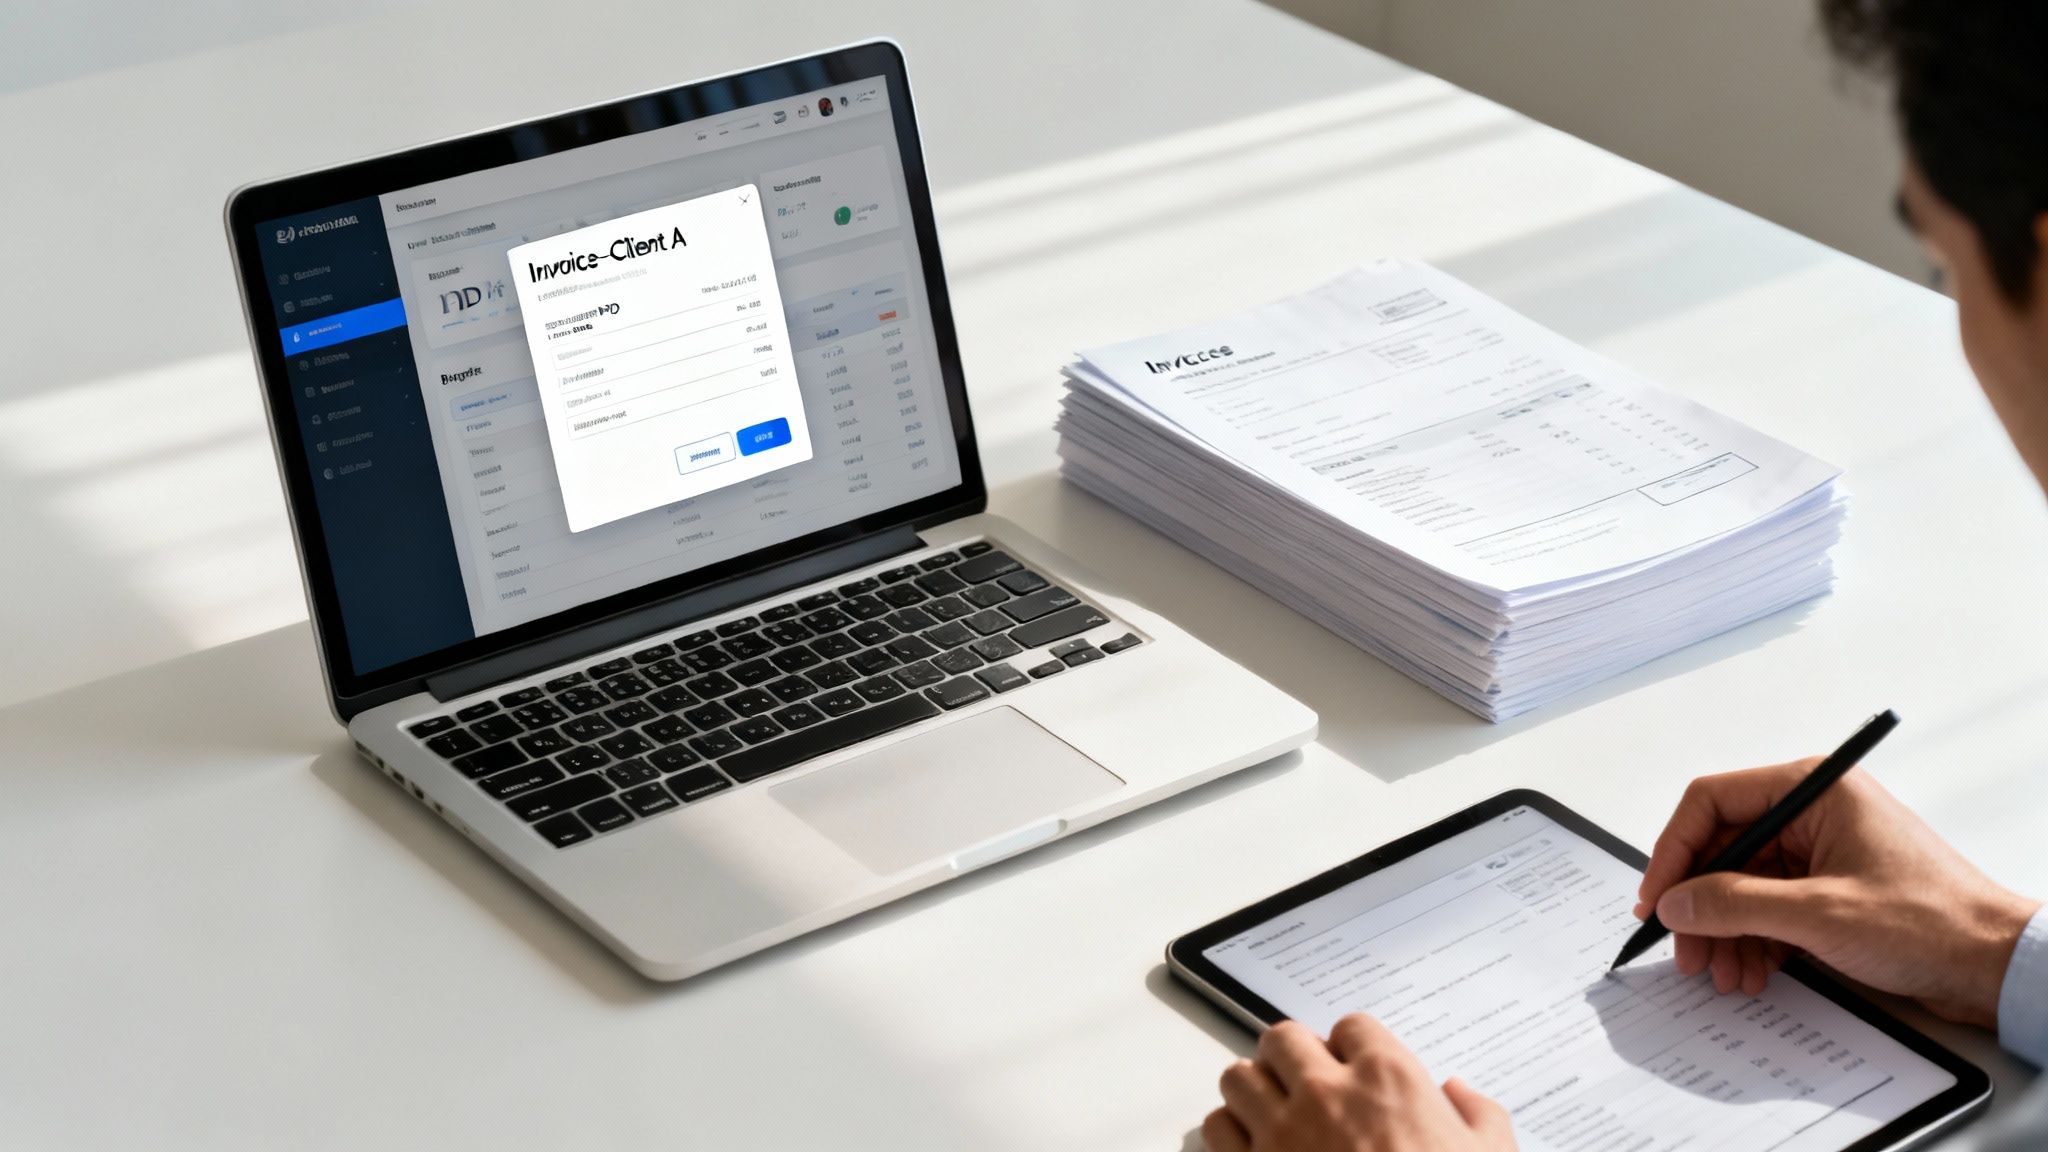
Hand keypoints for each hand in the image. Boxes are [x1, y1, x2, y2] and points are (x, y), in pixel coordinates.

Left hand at [1203, 1016, 1514, 1151]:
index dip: (1352, 1047)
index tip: (1354, 1067)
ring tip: (1273, 1110)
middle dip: (1292, 1057)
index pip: (1351, 1026)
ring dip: (1254, 1090)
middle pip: (1282, 1038)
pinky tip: (1252, 1145)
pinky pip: (1217, 1127)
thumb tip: (1459, 1093)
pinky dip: (1229, 1132)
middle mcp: (1328, 1093)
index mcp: (1388, 1078)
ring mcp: (1283, 1131)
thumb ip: (1479, 1114)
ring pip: (1239, 1076)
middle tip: (1305, 1082)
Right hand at [1637, 761, 2040, 1025]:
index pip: (1712, 802)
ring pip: (1742, 884)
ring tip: (1723, 973)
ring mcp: (1822, 851)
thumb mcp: (1816, 914)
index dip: (1674, 852)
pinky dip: (1753, 939)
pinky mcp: (1831, 888)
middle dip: (1700, 905)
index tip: (1658, 899)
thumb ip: (1732, 904)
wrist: (1995, 965)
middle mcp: (1812, 812)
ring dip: (1725, 931)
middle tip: (1686, 950)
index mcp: (1812, 789)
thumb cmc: (1932, 923)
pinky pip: (1769, 906)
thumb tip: (1674, 903)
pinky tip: (1752, 971)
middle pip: (1723, 849)